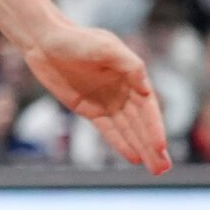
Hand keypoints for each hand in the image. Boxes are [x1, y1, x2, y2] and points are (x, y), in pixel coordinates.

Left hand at [19, 23, 170, 173]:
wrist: (46, 42)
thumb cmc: (77, 40)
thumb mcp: (106, 47)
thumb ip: (129, 65)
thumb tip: (146, 89)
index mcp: (132, 76)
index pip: (148, 108)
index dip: (154, 127)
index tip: (160, 146)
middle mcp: (123, 91)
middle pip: (141, 124)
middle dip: (152, 146)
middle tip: (163, 169)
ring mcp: (107, 102)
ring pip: (128, 130)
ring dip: (141, 149)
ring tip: (155, 170)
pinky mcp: (89, 109)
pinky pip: (108, 130)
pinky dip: (120, 143)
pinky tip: (133, 157)